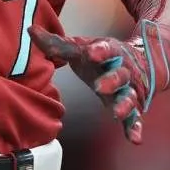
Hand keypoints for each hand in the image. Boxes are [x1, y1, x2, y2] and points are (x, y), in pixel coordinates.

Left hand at [29, 20, 168, 143]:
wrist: (139, 61)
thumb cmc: (102, 55)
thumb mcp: (81, 47)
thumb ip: (57, 44)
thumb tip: (31, 31)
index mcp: (110, 51)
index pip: (107, 49)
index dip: (100, 51)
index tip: (91, 53)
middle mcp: (122, 70)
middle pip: (120, 75)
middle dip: (111, 80)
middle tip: (98, 87)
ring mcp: (128, 89)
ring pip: (128, 96)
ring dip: (124, 104)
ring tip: (116, 113)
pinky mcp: (132, 107)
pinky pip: (135, 118)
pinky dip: (135, 127)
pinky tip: (134, 138)